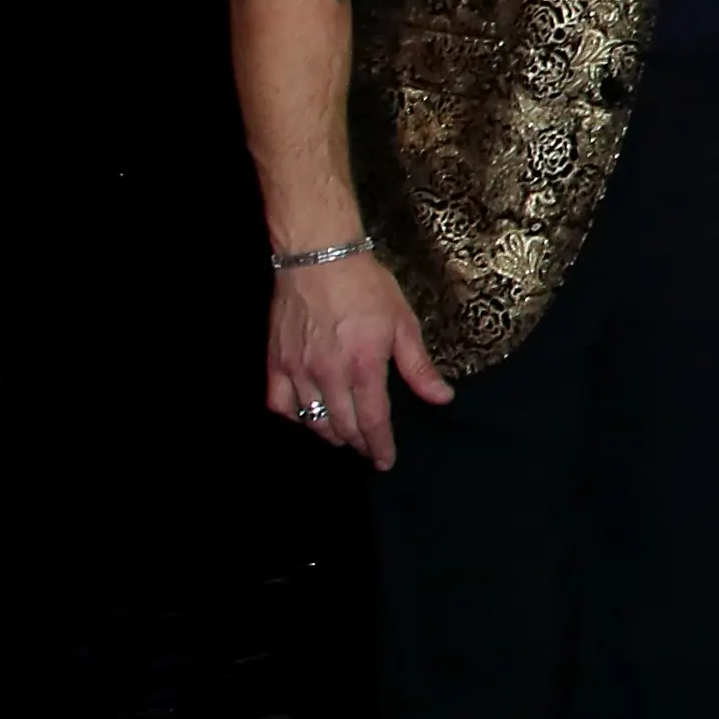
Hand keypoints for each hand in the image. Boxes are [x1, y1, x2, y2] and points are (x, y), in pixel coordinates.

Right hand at [266, 251, 452, 468]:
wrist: (319, 257)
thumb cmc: (365, 286)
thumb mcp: (403, 323)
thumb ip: (419, 367)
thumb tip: (441, 397)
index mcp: (364, 366)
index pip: (373, 421)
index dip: (380, 446)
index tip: (385, 461)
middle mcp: (329, 374)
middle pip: (343, 426)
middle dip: (358, 443)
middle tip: (368, 448)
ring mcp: (299, 370)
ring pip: (311, 420)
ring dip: (329, 434)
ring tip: (343, 435)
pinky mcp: (276, 361)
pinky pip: (279, 404)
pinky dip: (292, 417)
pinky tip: (305, 417)